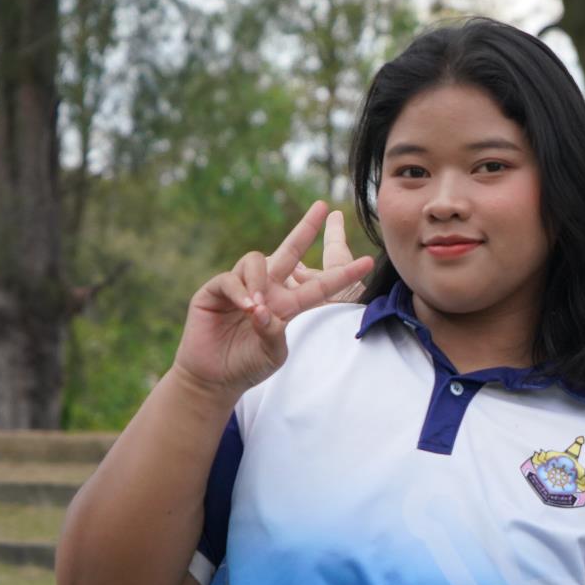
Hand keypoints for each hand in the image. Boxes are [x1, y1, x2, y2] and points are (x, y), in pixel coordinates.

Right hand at [172, 202, 374, 399]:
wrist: (215, 377)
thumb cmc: (248, 366)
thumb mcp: (272, 354)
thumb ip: (274, 333)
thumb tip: (262, 310)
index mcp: (288, 304)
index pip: (319, 285)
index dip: (342, 274)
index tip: (368, 262)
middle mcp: (268, 289)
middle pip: (289, 251)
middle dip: (305, 228)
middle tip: (321, 206)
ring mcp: (242, 287)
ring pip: (258, 260)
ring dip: (260, 279)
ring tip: (258, 306)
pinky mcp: (215, 290)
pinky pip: (231, 278)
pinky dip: (240, 291)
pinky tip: (246, 307)